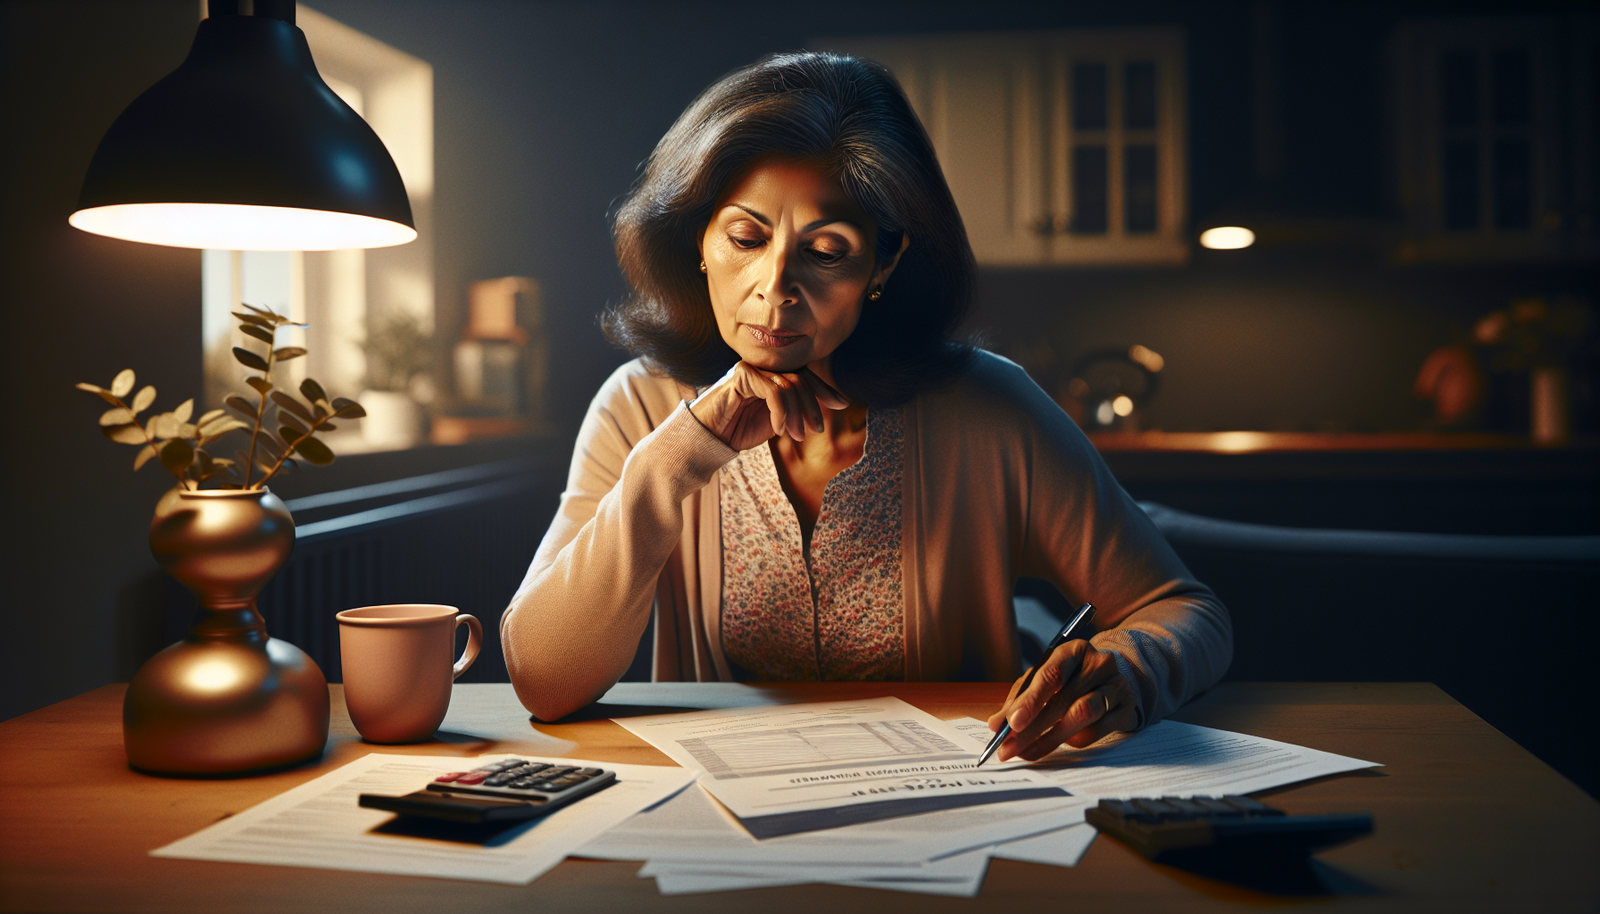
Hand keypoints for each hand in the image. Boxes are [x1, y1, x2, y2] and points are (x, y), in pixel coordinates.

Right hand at [689, 361, 848, 451]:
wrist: (708, 438)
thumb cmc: (738, 430)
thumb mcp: (776, 421)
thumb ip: (795, 409)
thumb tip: (827, 406)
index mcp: (770, 375)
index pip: (803, 375)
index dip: (824, 389)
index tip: (843, 404)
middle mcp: (762, 367)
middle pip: (800, 378)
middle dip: (813, 405)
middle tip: (816, 429)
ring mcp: (751, 368)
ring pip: (789, 385)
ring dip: (797, 414)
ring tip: (797, 436)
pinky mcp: (742, 375)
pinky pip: (773, 390)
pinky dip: (781, 413)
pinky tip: (778, 431)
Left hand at [986, 640, 1137, 760]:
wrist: (1115, 679)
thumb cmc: (1071, 678)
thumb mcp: (1045, 678)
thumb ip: (1020, 698)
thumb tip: (996, 724)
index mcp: (1074, 650)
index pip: (1051, 675)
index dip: (1029, 701)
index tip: (1010, 724)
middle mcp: (1098, 664)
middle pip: (1063, 700)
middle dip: (1031, 729)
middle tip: (1009, 747)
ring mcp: (1116, 686)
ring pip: (1082, 716)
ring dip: (1050, 739)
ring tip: (1026, 751)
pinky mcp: (1126, 709)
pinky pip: (1096, 732)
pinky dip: (1072, 741)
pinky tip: (1058, 744)